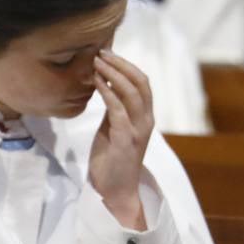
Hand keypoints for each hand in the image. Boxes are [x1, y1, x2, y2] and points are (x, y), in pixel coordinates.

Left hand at [88, 50, 153, 229]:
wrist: (114, 191)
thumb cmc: (111, 159)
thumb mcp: (113, 128)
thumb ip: (114, 109)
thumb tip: (106, 85)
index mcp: (145, 117)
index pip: (142, 83)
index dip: (126, 65)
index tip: (108, 53)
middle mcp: (146, 121)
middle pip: (140, 82)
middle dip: (121, 64)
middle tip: (101, 52)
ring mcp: (137, 130)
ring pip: (131, 92)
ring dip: (113, 74)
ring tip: (97, 62)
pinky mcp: (125, 140)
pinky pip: (118, 110)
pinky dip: (108, 93)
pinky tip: (97, 83)